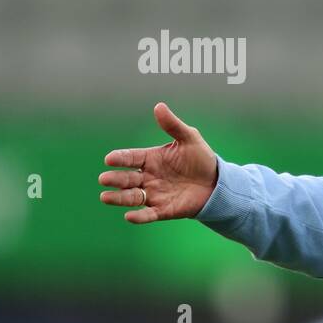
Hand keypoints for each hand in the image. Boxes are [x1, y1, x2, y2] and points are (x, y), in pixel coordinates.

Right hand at [99, 103, 218, 223]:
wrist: (218, 183)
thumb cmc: (201, 159)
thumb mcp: (189, 138)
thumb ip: (173, 125)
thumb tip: (159, 106)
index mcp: (151, 159)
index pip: (130, 157)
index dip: (120, 158)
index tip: (109, 159)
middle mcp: (148, 177)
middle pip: (127, 179)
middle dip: (115, 179)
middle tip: (104, 179)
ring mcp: (155, 194)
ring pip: (132, 197)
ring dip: (118, 198)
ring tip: (105, 197)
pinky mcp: (164, 210)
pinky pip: (149, 214)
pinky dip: (139, 216)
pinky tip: (129, 216)